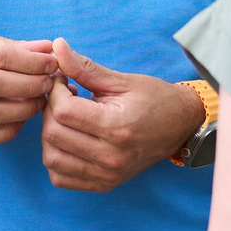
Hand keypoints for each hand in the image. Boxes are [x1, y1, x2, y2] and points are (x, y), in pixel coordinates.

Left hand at [40, 39, 203, 191]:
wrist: (181, 126)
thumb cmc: (154, 99)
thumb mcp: (121, 80)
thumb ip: (84, 67)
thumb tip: (56, 46)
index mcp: (116, 126)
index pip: (63, 111)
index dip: (55, 90)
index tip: (63, 80)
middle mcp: (111, 156)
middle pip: (53, 135)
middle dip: (50, 110)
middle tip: (63, 97)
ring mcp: (107, 174)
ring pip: (52, 159)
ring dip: (49, 136)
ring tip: (66, 119)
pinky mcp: (104, 184)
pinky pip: (61, 178)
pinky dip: (56, 159)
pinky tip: (68, 140)